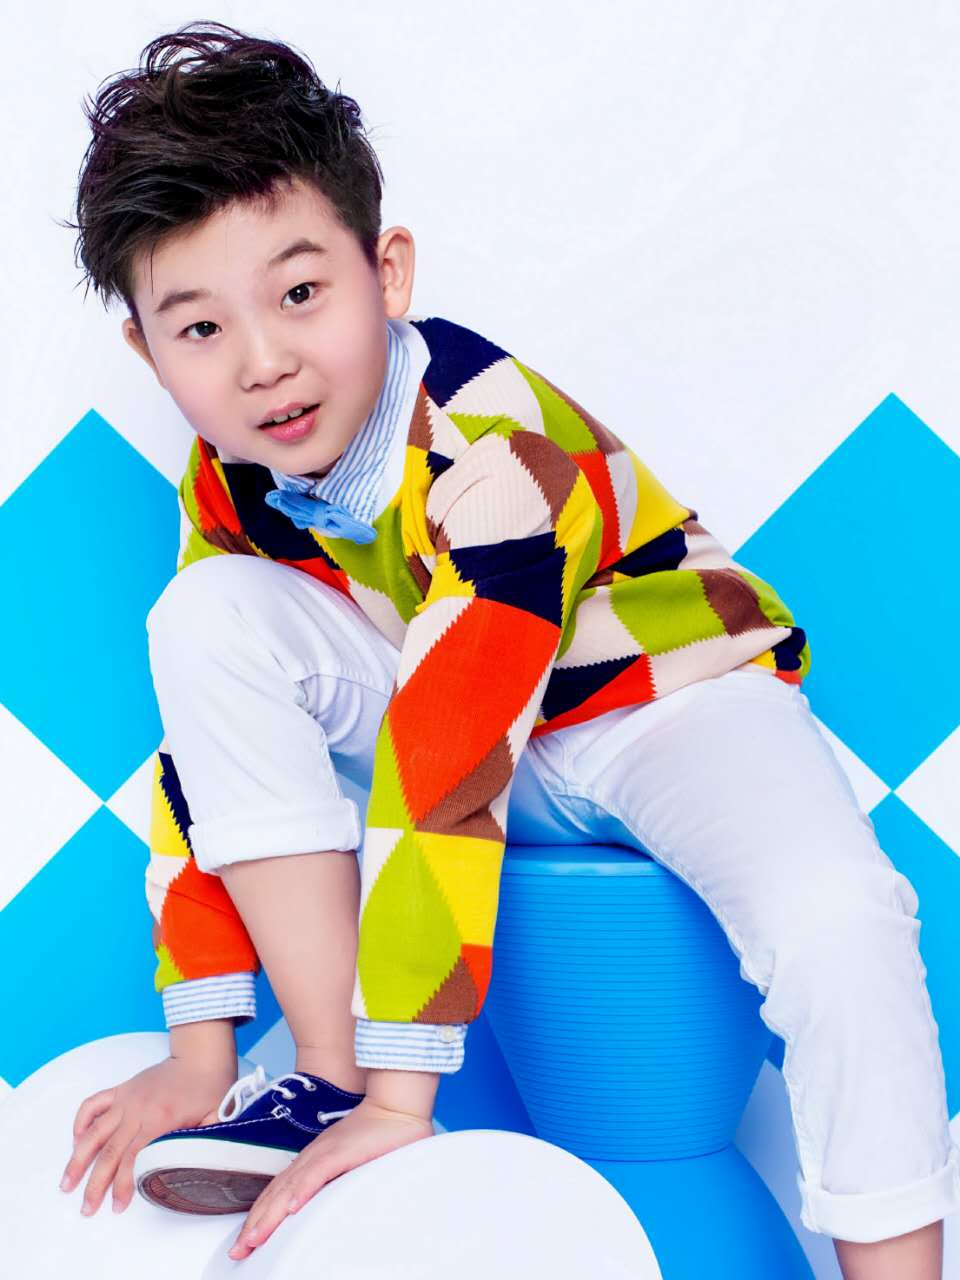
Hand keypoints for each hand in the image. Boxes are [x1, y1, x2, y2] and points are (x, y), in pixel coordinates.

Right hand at [60, 1056, 237, 1215]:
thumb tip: (200, 1172)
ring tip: (66, 1183)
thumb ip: (205, 1146)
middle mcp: (137, 1110)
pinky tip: (75, 1139)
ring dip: (78, 1159)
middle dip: (95, 1184)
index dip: (122, 1186)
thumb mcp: (215, 1119)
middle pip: (109, 1152)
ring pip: (94, 1131)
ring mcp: (126, 1099)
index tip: (117, 1206)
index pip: (133, 1159)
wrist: (201, 1055)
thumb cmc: (210, 1087)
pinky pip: (94, 1103)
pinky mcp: (121, 1090)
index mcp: (160, 1120)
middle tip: (86, 1208)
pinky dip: (81, 1120)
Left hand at [227, 1097, 433, 1260]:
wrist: (396, 1106)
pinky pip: (318, 1173)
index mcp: (313, 1161)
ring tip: (253, 1240)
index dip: (260, 1216)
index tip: (246, 1242)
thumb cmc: (379, 1138)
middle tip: (238, 1251)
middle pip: (276, 1193)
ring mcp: (325, 1153)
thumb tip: (332, 1208)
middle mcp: (312, 1157)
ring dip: (269, 1215)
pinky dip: (303, 1190)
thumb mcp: (352, 1166)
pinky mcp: (341, 1152)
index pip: (279, 1192)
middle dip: (255, 1224)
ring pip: (290, 1188)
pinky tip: (292, 1208)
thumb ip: (339, 1184)